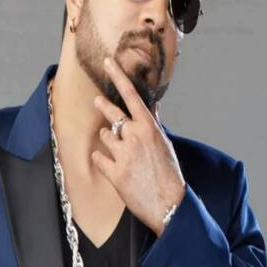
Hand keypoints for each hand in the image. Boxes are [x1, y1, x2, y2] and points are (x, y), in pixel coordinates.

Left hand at [91, 56, 185, 236]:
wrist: (169, 204)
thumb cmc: (169, 173)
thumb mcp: (163, 143)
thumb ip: (150, 125)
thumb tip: (146, 108)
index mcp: (149, 127)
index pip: (131, 95)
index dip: (118, 76)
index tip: (107, 62)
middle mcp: (135, 136)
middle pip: (111, 113)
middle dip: (102, 106)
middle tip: (98, 101)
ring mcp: (123, 154)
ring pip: (104, 136)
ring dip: (108, 141)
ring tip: (121, 153)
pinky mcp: (113, 172)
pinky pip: (98, 157)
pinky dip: (103, 160)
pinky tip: (115, 167)